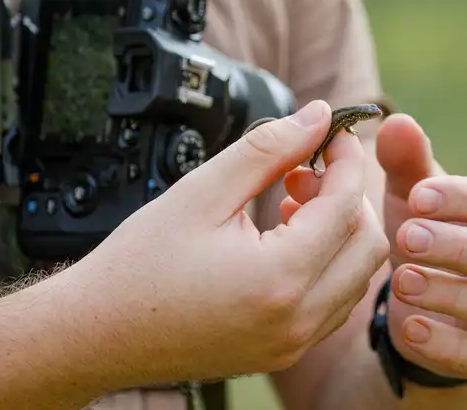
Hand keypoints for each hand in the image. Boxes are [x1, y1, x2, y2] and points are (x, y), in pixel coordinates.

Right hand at [65, 100, 389, 390]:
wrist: (98, 333)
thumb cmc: (141, 265)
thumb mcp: (204, 190)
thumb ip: (269, 148)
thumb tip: (318, 116)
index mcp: (279, 279)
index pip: (346, 204)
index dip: (347, 158)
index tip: (333, 132)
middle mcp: (298, 320)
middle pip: (368, 243)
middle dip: (350, 193)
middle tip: (309, 167)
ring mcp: (294, 342)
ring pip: (357, 273)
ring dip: (341, 226)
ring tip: (295, 198)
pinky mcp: (285, 349)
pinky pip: (336, 298)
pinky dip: (329, 258)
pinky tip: (290, 233)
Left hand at [375, 114, 466, 381]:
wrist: (423, 296)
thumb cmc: (425, 228)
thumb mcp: (413, 194)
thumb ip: (408, 160)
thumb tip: (397, 122)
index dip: (464, 199)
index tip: (417, 195)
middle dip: (457, 246)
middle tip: (406, 235)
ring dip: (450, 293)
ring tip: (400, 279)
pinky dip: (447, 343)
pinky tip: (408, 326)